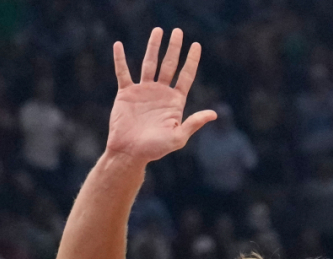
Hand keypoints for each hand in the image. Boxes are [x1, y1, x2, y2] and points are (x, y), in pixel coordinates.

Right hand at [106, 28, 216, 162]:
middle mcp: (160, 93)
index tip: (196, 45)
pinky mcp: (126, 93)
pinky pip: (123, 73)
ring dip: (153, 47)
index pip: (185, 76)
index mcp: (174, 102)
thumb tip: (214, 114)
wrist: (129, 153)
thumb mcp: (178, 137)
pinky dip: (120, 59)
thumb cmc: (154, 149)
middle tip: (178, 31)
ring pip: (149, 64)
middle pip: (169, 65)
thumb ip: (194, 123)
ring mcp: (143, 91)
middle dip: (174, 48)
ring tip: (158, 30)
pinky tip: (118, 45)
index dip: (191, 60)